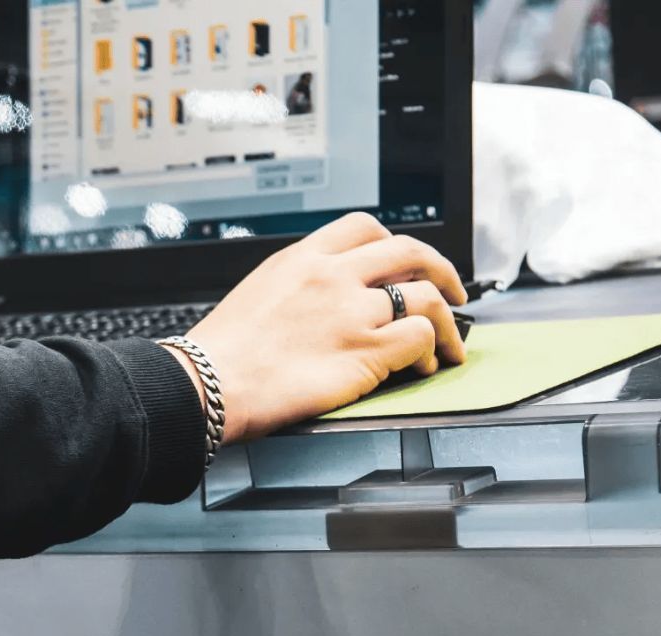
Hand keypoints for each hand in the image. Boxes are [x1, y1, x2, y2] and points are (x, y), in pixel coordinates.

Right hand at [162, 213, 467, 442]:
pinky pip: (420, 338)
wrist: (208, 383)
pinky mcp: (365, 351)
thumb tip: (316, 303)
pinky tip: (423, 365)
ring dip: (448, 320)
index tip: (404, 261)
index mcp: (303, 258)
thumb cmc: (221, 353)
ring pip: (427, 296)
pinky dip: (431, 351)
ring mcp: (353, 312)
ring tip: (448, 342)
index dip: (393, 243)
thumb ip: (295, 287)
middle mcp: (333, 277)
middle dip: (442, 269)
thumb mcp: (256, 294)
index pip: (364, 228)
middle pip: (410, 252)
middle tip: (453, 289)